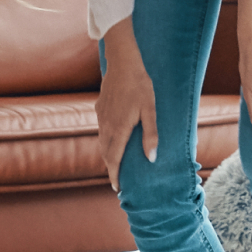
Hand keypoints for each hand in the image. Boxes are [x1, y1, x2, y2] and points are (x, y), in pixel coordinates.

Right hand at [97, 18, 159, 191]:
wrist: (123, 63)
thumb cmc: (141, 86)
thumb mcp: (150, 110)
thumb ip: (151, 135)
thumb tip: (151, 158)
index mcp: (120, 129)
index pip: (115, 159)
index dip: (115, 175)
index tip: (117, 188)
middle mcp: (107, 125)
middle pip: (106, 153)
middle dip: (111, 169)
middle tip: (117, 181)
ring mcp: (101, 117)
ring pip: (102, 142)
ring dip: (108, 156)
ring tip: (115, 165)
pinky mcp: (100, 108)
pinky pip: (101, 131)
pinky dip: (106, 142)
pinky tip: (113, 141)